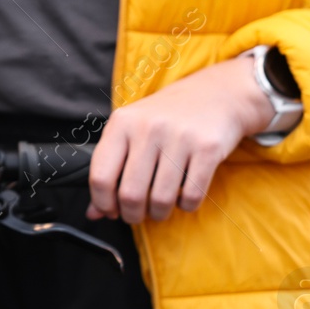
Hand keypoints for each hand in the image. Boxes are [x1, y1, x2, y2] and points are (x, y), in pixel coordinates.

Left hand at [87, 55, 274, 223]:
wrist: (216, 93)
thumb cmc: (166, 117)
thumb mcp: (131, 132)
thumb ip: (110, 169)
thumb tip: (93, 214)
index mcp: (121, 123)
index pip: (100, 177)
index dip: (103, 203)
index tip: (111, 211)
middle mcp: (148, 128)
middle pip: (130, 194)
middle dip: (132, 215)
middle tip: (137, 215)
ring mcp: (179, 137)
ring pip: (161, 200)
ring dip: (159, 213)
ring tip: (160, 208)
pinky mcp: (208, 147)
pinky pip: (192, 195)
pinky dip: (186, 205)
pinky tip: (184, 197)